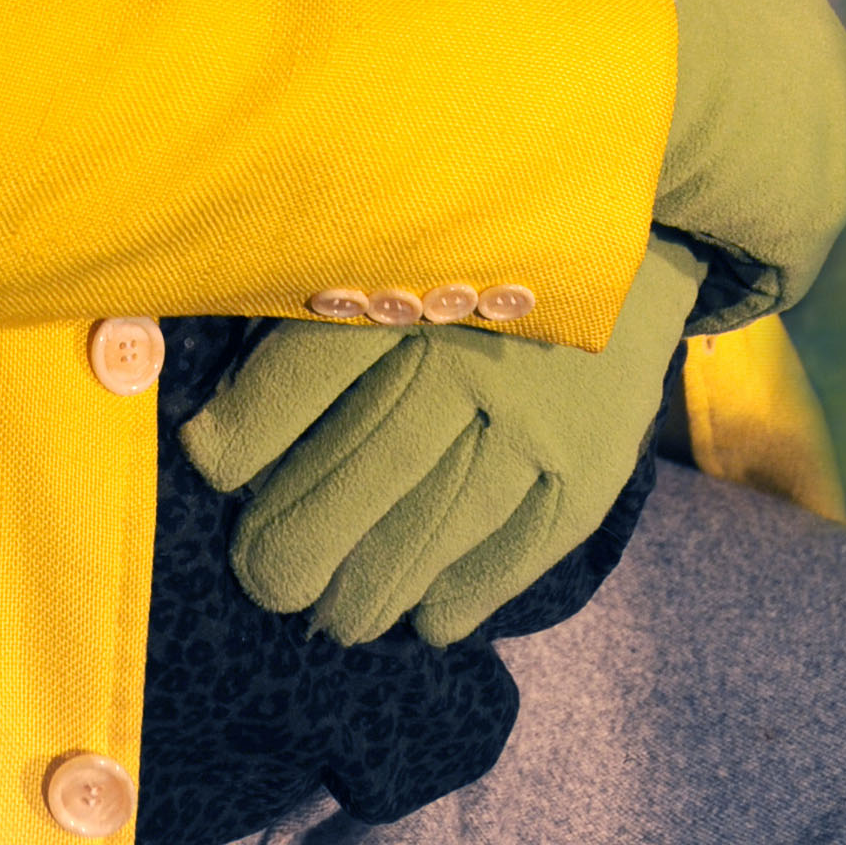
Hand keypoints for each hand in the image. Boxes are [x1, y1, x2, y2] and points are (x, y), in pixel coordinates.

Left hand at [179, 235, 702, 646]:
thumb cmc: (483, 233)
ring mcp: (543, 415)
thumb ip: (323, 293)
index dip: (255, 425)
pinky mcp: (597, 459)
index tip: (206, 462)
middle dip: (307, 536)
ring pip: (446, 518)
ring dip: (379, 583)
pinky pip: (528, 542)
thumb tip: (228, 392)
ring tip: (332, 617)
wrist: (639, 223)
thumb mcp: (404, 232)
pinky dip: (474, 590)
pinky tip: (427, 621)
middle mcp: (479, 352)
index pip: (318, 365)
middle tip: (263, 580)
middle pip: (379, 460)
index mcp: (420, 281)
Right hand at [580, 0, 845, 324]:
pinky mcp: (807, 227)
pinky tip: (668, 275)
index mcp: (795, 6)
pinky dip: (721, 278)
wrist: (651, 48)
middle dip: (709, 139)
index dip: (688, 63)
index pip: (748, 45)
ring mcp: (827, 156)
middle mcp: (829, 78)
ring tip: (644, 220)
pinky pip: (764, 266)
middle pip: (762, 123)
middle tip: (637, 154)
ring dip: (713, 212)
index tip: (635, 78)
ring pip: (761, 194)